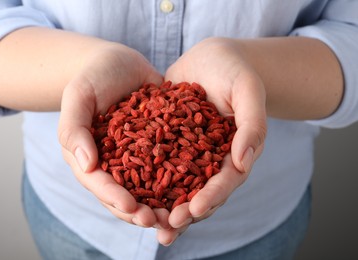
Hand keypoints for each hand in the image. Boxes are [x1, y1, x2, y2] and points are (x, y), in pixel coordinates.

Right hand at [58, 42, 163, 226]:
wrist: (119, 62)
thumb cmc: (93, 76)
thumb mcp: (78, 96)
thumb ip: (75, 129)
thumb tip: (86, 166)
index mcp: (90, 157)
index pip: (100, 184)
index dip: (115, 199)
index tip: (133, 210)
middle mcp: (114, 163)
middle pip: (125, 193)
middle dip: (141, 211)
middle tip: (160, 222)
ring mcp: (137, 156)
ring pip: (149, 187)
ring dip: (163, 204)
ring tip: (180, 215)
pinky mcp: (158, 145)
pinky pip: (169, 164)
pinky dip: (181, 178)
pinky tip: (198, 186)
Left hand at [158, 37, 266, 244]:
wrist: (212, 57)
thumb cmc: (235, 71)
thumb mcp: (248, 91)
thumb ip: (252, 125)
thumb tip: (243, 161)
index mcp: (235, 152)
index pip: (225, 181)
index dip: (211, 197)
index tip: (193, 210)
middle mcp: (211, 159)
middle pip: (200, 192)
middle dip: (184, 212)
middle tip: (165, 228)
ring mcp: (189, 153)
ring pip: (177, 185)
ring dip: (162, 205)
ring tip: (144, 221)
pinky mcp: (169, 142)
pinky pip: (156, 162)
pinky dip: (145, 177)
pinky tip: (127, 188)